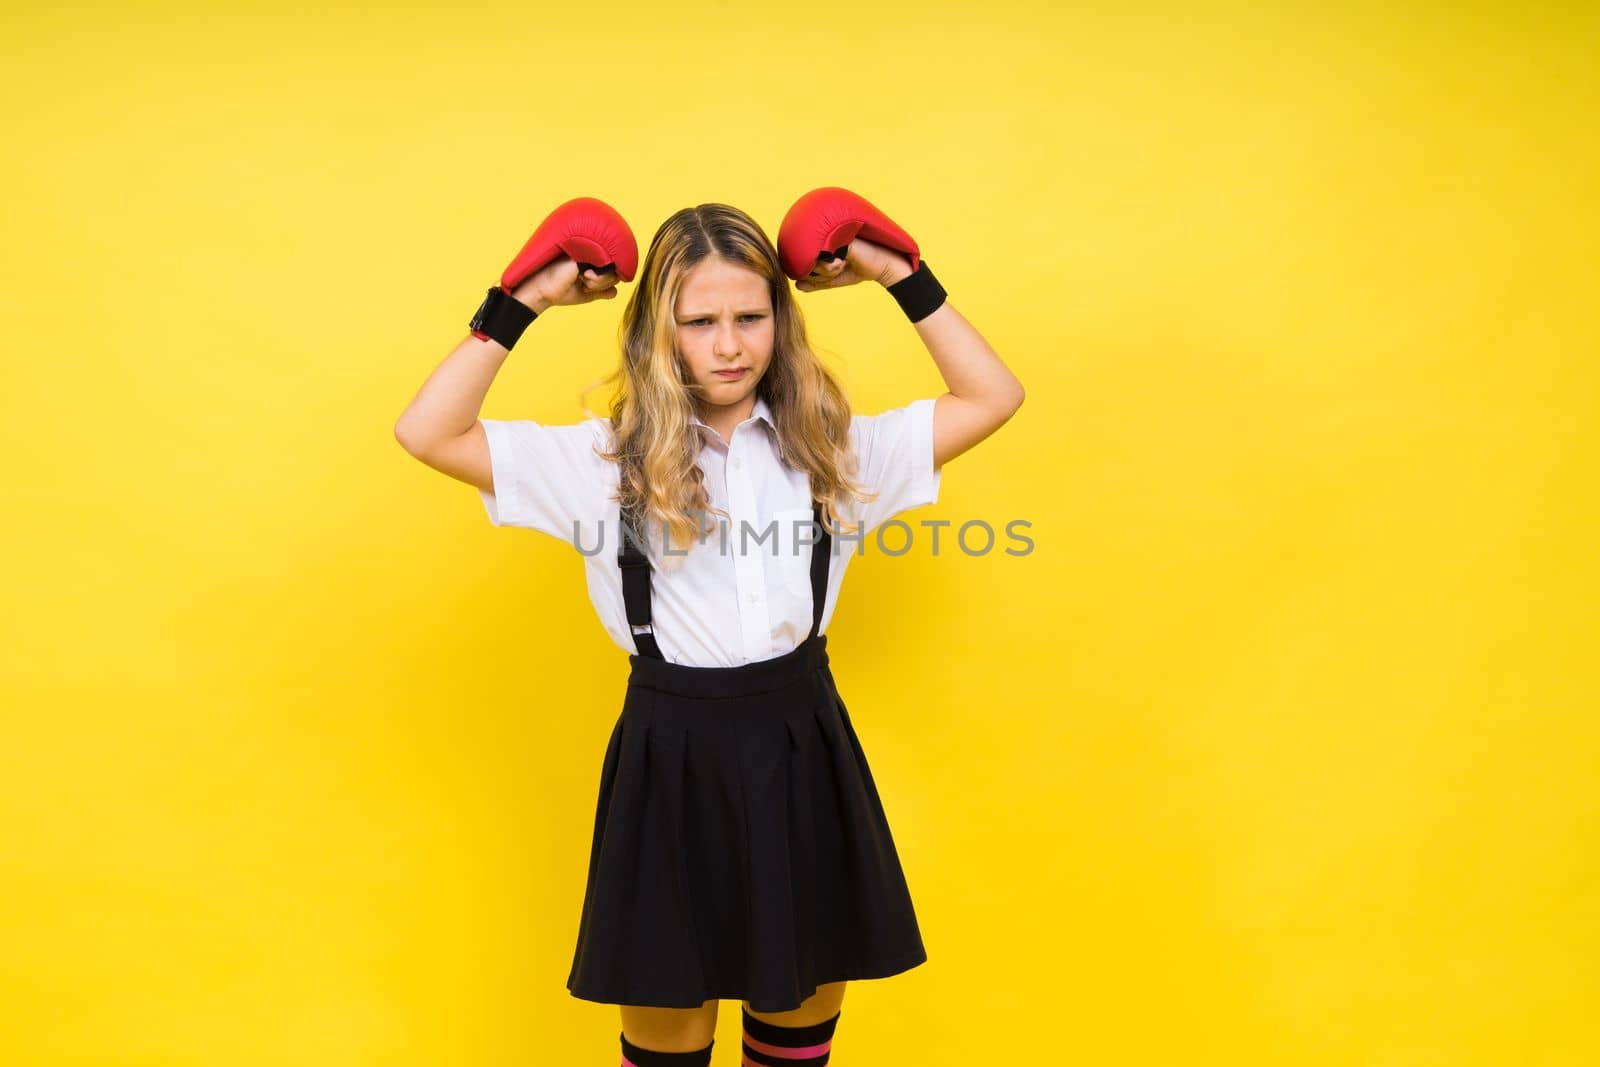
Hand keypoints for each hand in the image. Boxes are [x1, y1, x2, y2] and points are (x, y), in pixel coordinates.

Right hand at [511, 256, 619, 312]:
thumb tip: (615, 292)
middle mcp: (591, 255)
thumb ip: (601, 291)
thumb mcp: (586, 294)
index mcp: (590, 263)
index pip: (612, 273)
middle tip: (585, 285)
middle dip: (602, 285)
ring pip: (613, 271)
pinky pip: (606, 268)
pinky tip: (582, 276)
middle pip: (615, 273)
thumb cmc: (560, 291)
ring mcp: (589, 252)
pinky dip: (597, 279)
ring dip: (599, 282)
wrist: (544, 289)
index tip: (588, 289)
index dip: (604, 285)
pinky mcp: (586, 251)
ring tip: (582, 279)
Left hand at [795, 237, 914, 291]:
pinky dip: (831, 267)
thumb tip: (797, 285)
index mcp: (821, 245)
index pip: (804, 263)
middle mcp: (822, 237)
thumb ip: (816, 282)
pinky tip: (844, 262)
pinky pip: (821, 259)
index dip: (811, 276)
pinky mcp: (835, 237)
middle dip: (820, 275)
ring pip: (811, 262)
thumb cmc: (859, 270)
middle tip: (838, 269)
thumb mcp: (834, 279)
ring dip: (827, 272)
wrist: (881, 266)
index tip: (829, 276)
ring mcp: (828, 235)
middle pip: (805, 264)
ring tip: (842, 264)